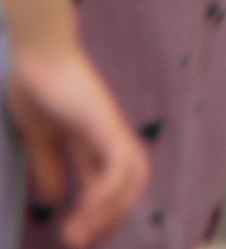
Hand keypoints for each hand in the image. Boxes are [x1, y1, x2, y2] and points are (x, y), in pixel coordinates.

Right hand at [5, 43, 148, 247]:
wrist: (36, 54)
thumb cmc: (37, 86)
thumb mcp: (39, 136)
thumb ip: (49, 164)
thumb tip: (55, 198)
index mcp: (93, 141)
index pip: (110, 182)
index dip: (103, 211)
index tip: (83, 238)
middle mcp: (109, 136)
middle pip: (129, 182)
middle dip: (111, 216)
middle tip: (85, 244)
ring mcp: (109, 128)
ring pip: (130, 176)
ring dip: (108, 210)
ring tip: (79, 234)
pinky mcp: (103, 122)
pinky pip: (118, 162)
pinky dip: (109, 189)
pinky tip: (88, 207)